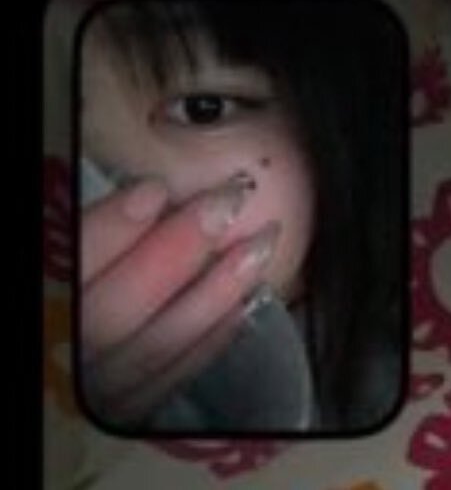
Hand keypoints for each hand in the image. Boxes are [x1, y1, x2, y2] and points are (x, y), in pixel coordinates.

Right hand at [80, 173, 279, 428]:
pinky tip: (248, 302)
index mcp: (44, 305)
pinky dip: (213, 340)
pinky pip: (173, 380)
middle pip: (113, 315)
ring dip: (213, 295)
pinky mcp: (129, 407)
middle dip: (176, 252)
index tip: (156, 189)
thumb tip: (148, 193)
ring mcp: (97, 389)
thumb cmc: (69, 278)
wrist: (71, 346)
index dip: (109, 231)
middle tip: (228, 202)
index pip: (66, 270)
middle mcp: (64, 354)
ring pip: (154, 349)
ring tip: (259, 246)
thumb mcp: (61, 250)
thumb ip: (90, 234)